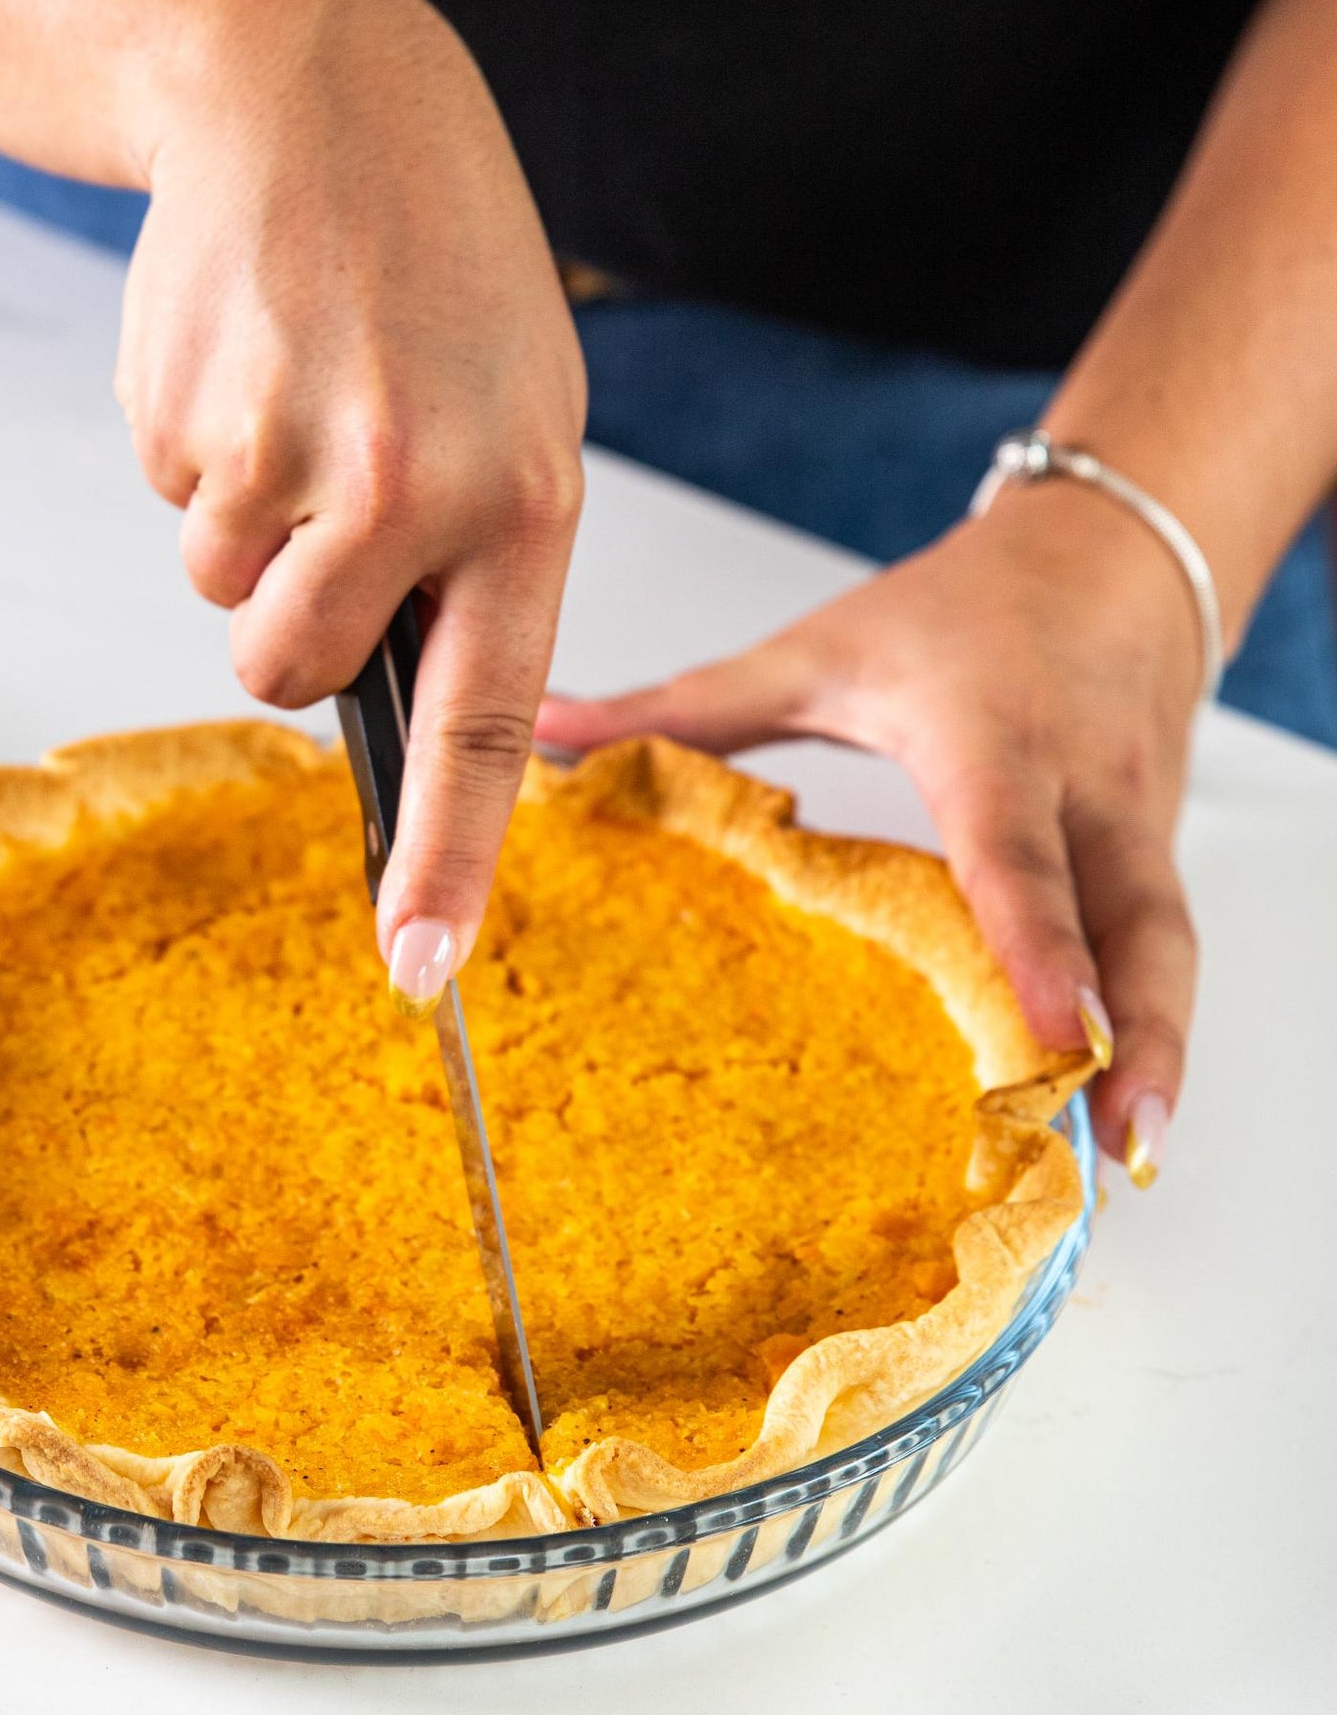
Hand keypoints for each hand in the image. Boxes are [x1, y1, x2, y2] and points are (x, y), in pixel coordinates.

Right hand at [119, 0, 585, 996]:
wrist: (311, 90)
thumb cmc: (431, 268)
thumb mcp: (512, 405)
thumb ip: (473, 555)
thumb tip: (393, 703)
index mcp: (526, 499)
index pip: (486, 721)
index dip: (448, 858)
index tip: (420, 970)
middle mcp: (415, 488)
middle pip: (291, 670)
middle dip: (282, 617)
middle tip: (321, 496)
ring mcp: (292, 452)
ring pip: (219, 590)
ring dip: (238, 521)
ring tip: (297, 391)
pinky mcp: (189, 414)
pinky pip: (170, 504)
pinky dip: (192, 451)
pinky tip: (248, 354)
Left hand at [537, 481, 1205, 1179]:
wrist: (1112, 556)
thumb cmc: (961, 608)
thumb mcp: (816, 652)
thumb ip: (682, 710)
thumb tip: (547, 736)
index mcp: (990, 736)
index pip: (1014, 849)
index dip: (1038, 941)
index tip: (1059, 1028)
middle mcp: (1083, 787)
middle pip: (1130, 922)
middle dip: (1136, 1034)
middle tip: (1115, 1141)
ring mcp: (1140, 826)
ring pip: (1166, 949)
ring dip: (1160, 1056)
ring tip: (1131, 1159)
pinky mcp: (1162, 858)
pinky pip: (1164, 953)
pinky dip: (1157, 1035)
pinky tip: (1126, 1119)